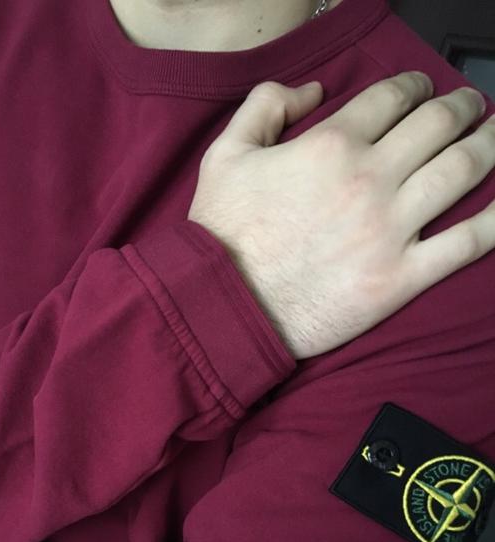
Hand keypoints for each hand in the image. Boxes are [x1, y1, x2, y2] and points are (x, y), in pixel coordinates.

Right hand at [187, 72, 494, 358]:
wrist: (225, 308)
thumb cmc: (222, 236)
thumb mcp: (224, 154)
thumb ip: (265, 105)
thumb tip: (314, 91)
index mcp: (331, 145)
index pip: (394, 97)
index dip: (416, 85)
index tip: (422, 89)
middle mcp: (370, 180)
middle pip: (439, 126)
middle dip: (461, 107)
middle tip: (469, 107)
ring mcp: (390, 231)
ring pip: (463, 171)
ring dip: (491, 144)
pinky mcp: (399, 278)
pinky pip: (467, 243)